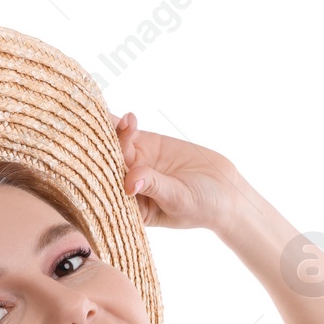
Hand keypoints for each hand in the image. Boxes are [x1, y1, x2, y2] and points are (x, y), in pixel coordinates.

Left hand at [104, 108, 245, 231]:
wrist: (225, 191)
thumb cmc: (202, 207)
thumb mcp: (179, 199)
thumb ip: (154, 187)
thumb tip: (129, 182)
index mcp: (130, 207)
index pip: (109, 191)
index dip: (101, 178)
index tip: (98, 166)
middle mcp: (127, 185)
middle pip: (109, 165)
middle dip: (106, 151)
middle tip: (110, 137)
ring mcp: (136, 163)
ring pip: (117, 146)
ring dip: (115, 133)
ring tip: (125, 123)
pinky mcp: (147, 144)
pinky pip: (130, 132)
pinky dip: (124, 123)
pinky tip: (124, 116)